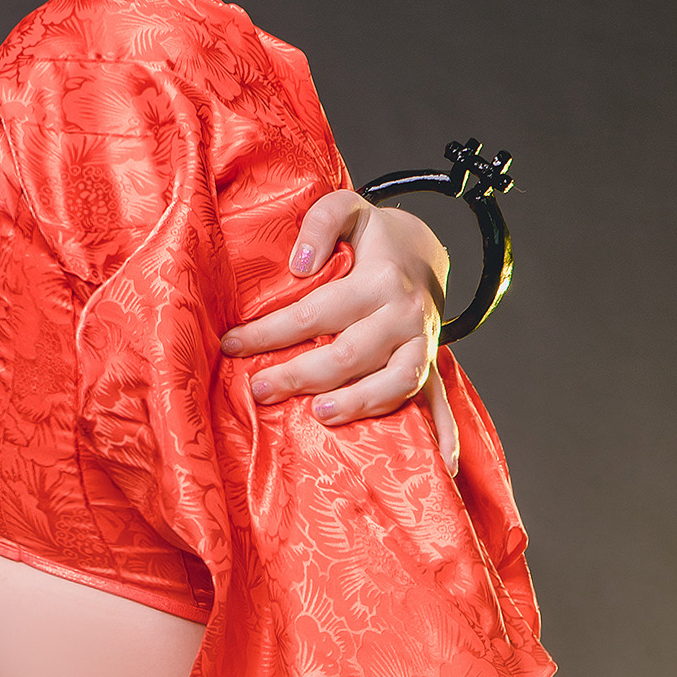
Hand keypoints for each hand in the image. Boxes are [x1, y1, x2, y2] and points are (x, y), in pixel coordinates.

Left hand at [221, 190, 458, 472]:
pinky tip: (441, 466)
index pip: (315, 311)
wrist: (425, 251)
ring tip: (320, 415)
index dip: (270, 331)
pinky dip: (444, 434)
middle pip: (349, 354)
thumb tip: (299, 266)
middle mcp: (404, 315)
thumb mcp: (348, 210)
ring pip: (395, 383)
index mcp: (380, 280)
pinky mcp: (430, 365)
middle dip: (300, 375)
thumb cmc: (373, 238)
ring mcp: (421, 344)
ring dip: (359, 404)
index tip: (232, 344)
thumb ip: (320, 223)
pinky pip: (440, 402)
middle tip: (258, 389)